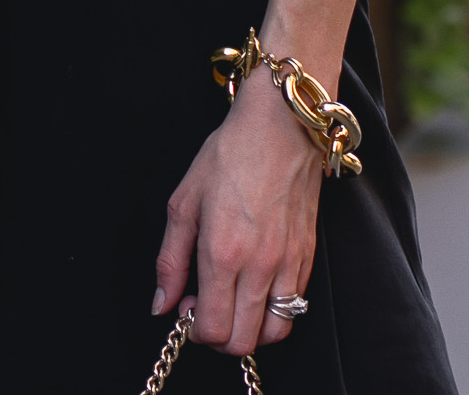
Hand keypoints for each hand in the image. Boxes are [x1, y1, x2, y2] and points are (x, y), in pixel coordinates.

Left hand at [152, 65, 320, 355]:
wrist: (281, 126)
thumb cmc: (229, 155)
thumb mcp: (184, 201)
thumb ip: (170, 260)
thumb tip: (161, 305)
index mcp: (223, 253)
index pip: (214, 329)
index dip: (196, 330)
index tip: (187, 308)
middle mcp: (259, 267)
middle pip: (243, 341)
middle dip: (219, 336)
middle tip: (206, 306)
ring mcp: (289, 265)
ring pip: (274, 333)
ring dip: (250, 329)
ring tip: (232, 300)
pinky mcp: (308, 258)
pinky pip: (295, 307)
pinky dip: (274, 311)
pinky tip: (255, 285)